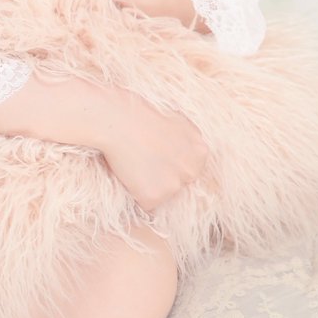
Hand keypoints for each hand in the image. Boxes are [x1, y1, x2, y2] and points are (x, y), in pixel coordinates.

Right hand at [97, 89, 208, 212]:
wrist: (117, 120)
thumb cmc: (140, 114)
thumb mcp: (176, 121)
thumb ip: (187, 141)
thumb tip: (186, 155)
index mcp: (200, 152)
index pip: (188, 168)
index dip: (168, 160)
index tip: (155, 151)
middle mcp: (192, 171)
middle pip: (177, 183)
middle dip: (161, 175)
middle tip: (143, 156)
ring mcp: (174, 185)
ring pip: (162, 195)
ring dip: (147, 184)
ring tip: (135, 161)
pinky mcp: (155, 197)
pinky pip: (145, 203)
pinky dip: (135, 193)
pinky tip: (129, 172)